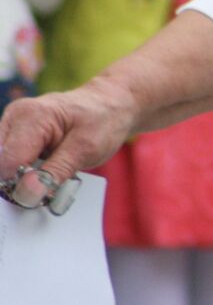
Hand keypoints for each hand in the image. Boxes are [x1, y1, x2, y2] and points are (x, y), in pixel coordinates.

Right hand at [0, 77, 140, 185]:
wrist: (110, 105)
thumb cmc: (102, 121)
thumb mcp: (86, 148)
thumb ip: (55, 171)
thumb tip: (26, 195)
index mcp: (31, 116)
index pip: (7, 162)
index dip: (20, 186)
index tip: (40, 199)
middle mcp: (14, 117)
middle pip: (0, 163)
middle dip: (17, 183)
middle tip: (45, 191)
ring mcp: (11, 125)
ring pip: (2, 164)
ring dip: (20, 178)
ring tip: (49, 178)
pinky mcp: (14, 135)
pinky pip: (9, 160)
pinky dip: (23, 172)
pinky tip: (43, 173)